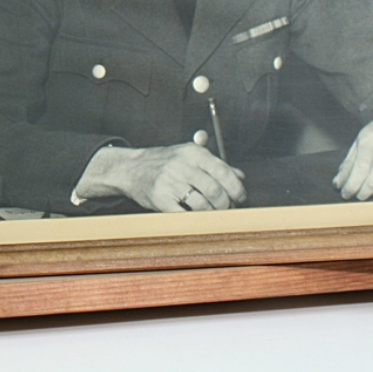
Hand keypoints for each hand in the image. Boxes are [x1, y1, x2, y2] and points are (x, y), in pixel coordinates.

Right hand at [74, 144, 246, 211]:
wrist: (131, 169)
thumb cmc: (164, 162)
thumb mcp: (189, 156)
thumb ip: (215, 164)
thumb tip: (240, 176)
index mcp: (193, 152)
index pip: (223, 171)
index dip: (237, 188)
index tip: (241, 197)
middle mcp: (182, 165)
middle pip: (215, 191)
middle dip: (226, 204)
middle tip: (227, 209)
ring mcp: (170, 183)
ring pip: (203, 205)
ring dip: (213, 213)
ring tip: (213, 213)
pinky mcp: (160, 199)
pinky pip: (185, 214)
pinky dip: (195, 219)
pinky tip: (197, 217)